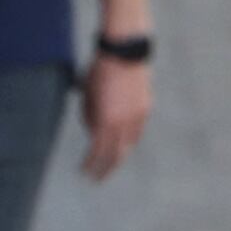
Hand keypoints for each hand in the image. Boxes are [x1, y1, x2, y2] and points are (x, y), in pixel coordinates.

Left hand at [79, 53, 151, 179]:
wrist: (124, 52)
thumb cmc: (99, 72)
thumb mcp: (87, 96)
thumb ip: (90, 116)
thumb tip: (94, 131)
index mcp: (107, 120)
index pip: (97, 150)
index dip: (90, 163)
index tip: (84, 172)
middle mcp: (125, 121)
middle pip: (116, 153)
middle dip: (106, 167)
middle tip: (97, 178)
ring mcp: (139, 115)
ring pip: (129, 143)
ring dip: (118, 154)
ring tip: (109, 163)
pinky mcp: (146, 107)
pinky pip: (136, 130)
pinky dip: (128, 139)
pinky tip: (122, 144)